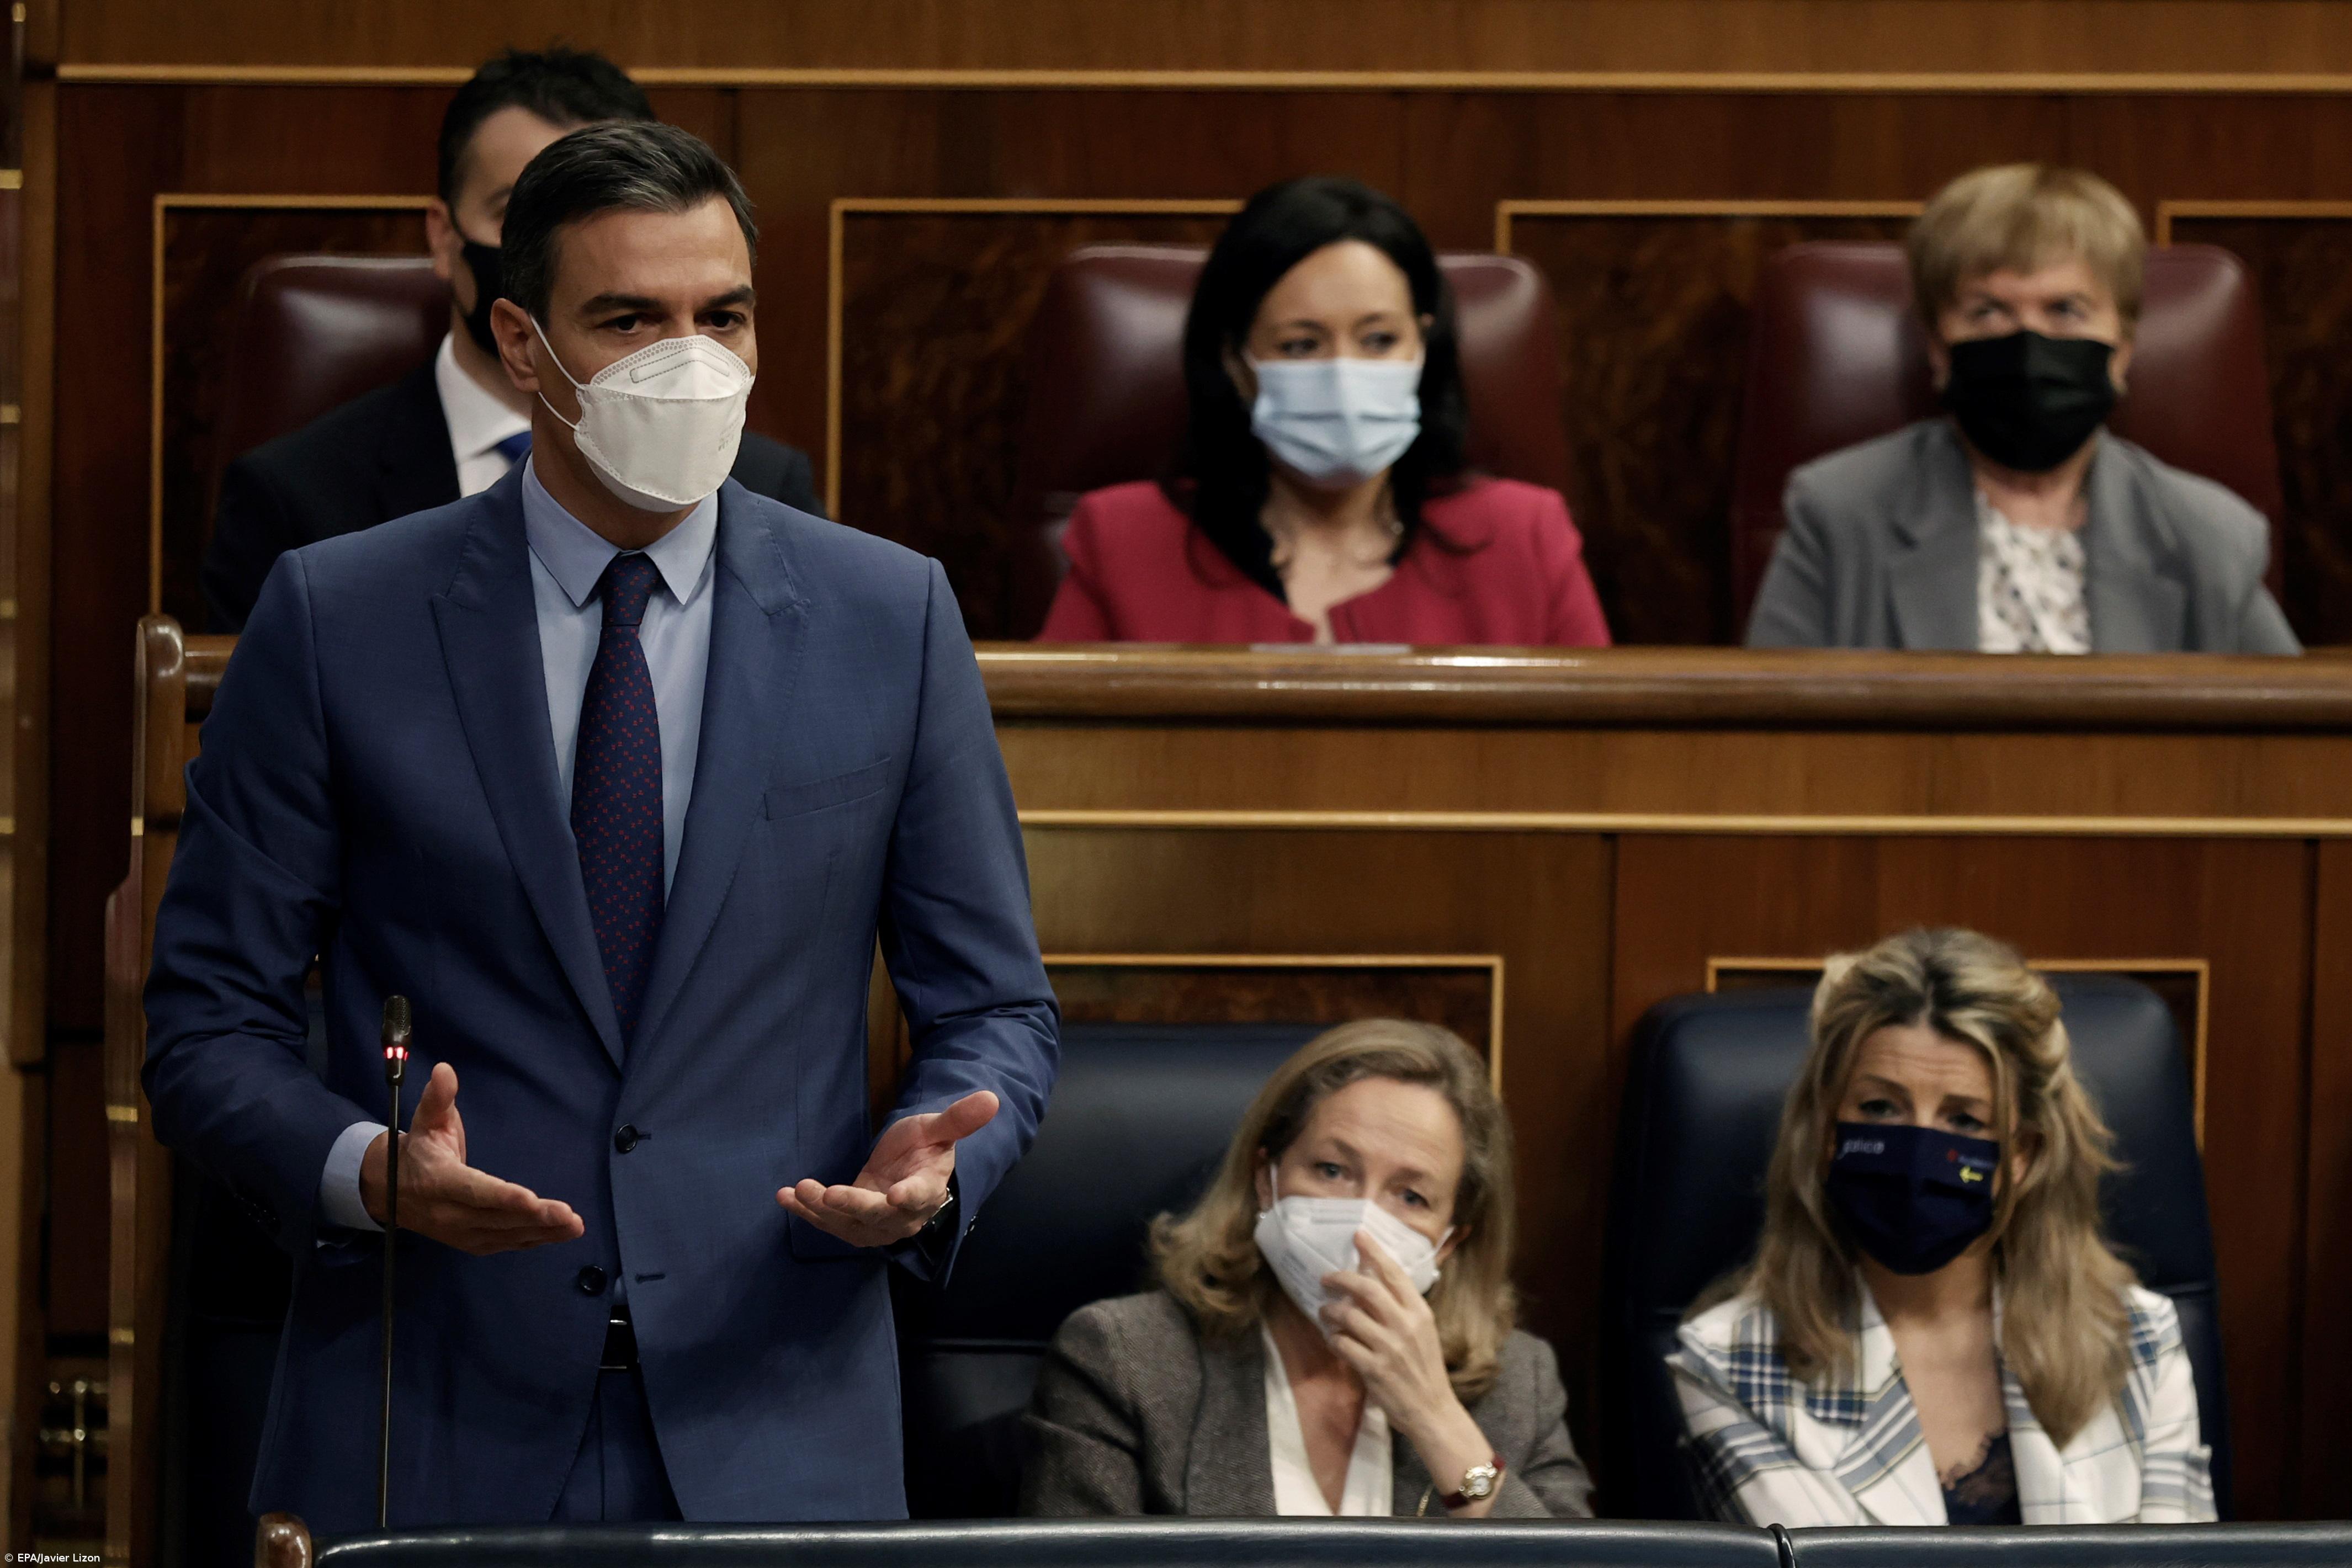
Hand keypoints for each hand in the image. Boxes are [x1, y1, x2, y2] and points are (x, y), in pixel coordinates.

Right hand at [358, 1062, 584, 1255]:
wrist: (390, 1190)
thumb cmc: (418, 1148)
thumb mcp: (425, 1120)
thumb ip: (438, 1098)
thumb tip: (444, 1070)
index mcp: (439, 1181)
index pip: (473, 1191)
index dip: (501, 1197)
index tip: (530, 1199)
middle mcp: (449, 1212)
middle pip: (496, 1218)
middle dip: (534, 1218)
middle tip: (569, 1216)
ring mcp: (460, 1233)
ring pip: (505, 1235)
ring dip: (542, 1233)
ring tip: (575, 1226)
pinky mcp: (471, 1242)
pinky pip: (505, 1243)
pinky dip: (534, 1240)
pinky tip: (561, 1234)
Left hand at [777, 1089, 996, 1247]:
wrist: (909, 1171)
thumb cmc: (925, 1148)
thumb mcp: (938, 1129)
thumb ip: (959, 1119)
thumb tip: (992, 1098)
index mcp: (928, 1191)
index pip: (920, 1197)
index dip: (909, 1197)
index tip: (896, 1194)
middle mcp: (902, 1216)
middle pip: (877, 1216)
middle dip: (851, 1205)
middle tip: (827, 1191)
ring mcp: (874, 1224)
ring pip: (848, 1224)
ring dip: (821, 1210)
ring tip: (798, 1190)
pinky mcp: (851, 1223)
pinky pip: (828, 1222)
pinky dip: (806, 1212)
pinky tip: (784, 1196)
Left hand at [1323, 1230, 1500, 1516]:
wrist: (1433, 1411)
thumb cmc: (1425, 1369)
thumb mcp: (1422, 1332)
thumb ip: (1400, 1309)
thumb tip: (1371, 1281)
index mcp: (1419, 1312)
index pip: (1394, 1273)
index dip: (1374, 1251)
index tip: (1358, 1235)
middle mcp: (1405, 1325)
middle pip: (1366, 1288)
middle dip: (1341, 1278)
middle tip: (1325, 1277)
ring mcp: (1389, 1347)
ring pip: (1349, 1315)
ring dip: (1330, 1311)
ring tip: (1324, 1311)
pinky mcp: (1374, 1369)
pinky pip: (1343, 1344)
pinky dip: (1333, 1339)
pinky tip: (1333, 1338)